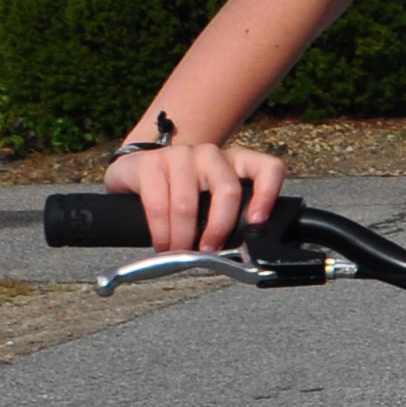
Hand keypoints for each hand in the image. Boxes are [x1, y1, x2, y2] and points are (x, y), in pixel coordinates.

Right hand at [112, 131, 282, 251]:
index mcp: (237, 162)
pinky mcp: (150, 163)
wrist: (137, 172)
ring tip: (179, 252)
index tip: (258, 221)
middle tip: (209, 251)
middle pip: (228, 190)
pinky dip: (161, 233)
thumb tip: (242, 252)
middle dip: (219, 229)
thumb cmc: (182, 193)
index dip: (268, 192)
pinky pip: (158, 206)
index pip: (267, 168)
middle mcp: (212, 154)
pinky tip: (162, 243)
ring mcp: (181, 155)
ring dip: (183, 238)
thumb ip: (230, 217)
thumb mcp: (211, 201)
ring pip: (187, 205)